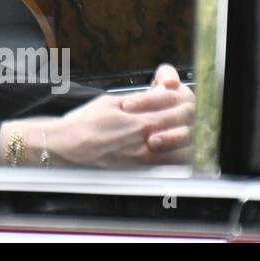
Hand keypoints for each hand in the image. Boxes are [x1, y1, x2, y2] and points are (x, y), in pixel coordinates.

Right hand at [46, 64, 194, 167]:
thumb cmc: (85, 122)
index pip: (174, 104)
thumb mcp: (111, 101)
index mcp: (139, 118)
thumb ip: (139, 99)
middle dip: (190, 113)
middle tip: (190, 108)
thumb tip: (159, 92)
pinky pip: (170, 164)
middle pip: (184, 124)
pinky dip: (181, 155)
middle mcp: (146, 138)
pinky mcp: (140, 168)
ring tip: (188, 128)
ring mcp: (145, 155)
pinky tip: (181, 149)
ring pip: (183, 147)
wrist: (68, 145)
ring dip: (190, 136)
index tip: (182, 93)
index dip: (183, 96)